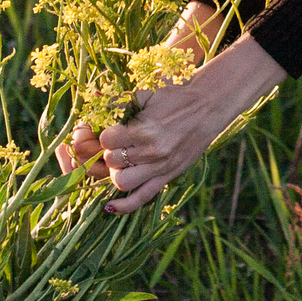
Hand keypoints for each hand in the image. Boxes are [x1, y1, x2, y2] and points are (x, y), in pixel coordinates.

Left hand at [60, 28, 284, 212]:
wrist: (209, 106)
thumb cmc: (176, 96)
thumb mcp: (147, 93)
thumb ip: (119, 100)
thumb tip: (93, 101)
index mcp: (146, 129)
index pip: (107, 140)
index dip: (101, 134)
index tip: (106, 129)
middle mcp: (152, 152)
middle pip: (111, 161)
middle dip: (105, 152)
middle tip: (110, 144)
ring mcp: (160, 167)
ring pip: (122, 182)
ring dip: (114, 172)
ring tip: (119, 160)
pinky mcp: (167, 177)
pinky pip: (142, 198)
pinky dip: (123, 206)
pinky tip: (109, 207)